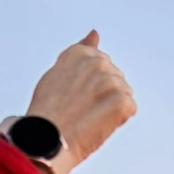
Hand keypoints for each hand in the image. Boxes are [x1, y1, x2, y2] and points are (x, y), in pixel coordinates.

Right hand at [25, 29, 135, 173]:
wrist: (45, 140)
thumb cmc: (47, 109)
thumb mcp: (59, 72)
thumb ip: (81, 50)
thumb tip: (95, 33)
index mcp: (80, 53)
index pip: (99, 63)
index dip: (88, 84)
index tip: (73, 96)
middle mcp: (98, 62)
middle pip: (113, 77)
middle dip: (102, 93)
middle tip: (78, 109)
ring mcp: (112, 82)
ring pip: (122, 92)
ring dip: (110, 106)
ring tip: (87, 117)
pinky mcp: (123, 102)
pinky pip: (129, 109)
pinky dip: (117, 120)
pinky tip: (97, 124)